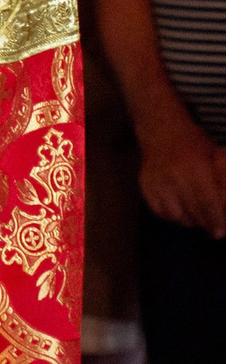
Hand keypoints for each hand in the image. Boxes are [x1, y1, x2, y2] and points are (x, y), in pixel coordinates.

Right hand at [139, 112, 225, 237]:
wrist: (161, 130)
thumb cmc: (194, 143)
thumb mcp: (215, 155)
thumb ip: (221, 179)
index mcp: (196, 168)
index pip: (208, 202)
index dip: (216, 220)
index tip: (221, 232)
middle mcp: (175, 176)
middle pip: (193, 211)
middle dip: (205, 224)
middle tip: (213, 230)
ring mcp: (158, 181)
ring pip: (175, 214)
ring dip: (187, 220)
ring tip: (196, 219)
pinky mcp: (145, 185)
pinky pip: (158, 210)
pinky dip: (170, 215)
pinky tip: (179, 211)